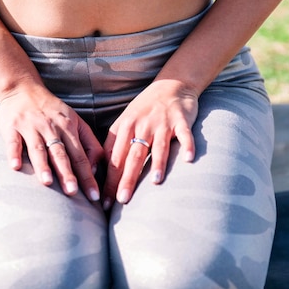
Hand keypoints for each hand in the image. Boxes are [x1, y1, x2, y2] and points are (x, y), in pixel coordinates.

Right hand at [0, 82, 103, 202]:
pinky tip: (15, 166)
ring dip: (43, 165)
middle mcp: (51, 128)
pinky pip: (13, 142)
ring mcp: (31, 127)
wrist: (24, 89)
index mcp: (68, 128)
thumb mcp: (75, 120)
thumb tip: (97, 168)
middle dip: (67, 173)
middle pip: (61, 153)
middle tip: (73, 193)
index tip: (94, 196)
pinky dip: (14, 153)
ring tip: (47, 182)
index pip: (81, 156)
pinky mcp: (12, 127)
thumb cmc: (53, 110)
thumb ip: (89, 142)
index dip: (87, 176)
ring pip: (38, 148)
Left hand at [102, 80, 197, 209]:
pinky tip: (189, 159)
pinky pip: (184, 134)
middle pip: (133, 155)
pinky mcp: (181, 120)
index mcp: (124, 127)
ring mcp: (162, 122)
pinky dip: (187, 145)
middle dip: (127, 178)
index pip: (114, 157)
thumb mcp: (125, 123)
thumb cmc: (145, 110)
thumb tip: (99, 172)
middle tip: (122, 200)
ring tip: (156, 182)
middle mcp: (142, 125)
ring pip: (158, 145)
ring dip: (158, 163)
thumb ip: (114, 145)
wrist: (171, 85)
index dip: (109, 180)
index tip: (104, 203)